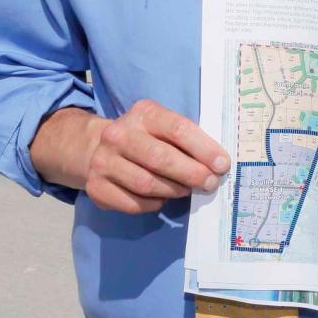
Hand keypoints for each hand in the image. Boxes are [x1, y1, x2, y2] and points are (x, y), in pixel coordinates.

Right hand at [32, 100, 228, 214]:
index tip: (221, 164)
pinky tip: (161, 197)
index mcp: (143, 114)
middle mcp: (118, 134)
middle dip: (191, 173)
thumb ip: (187, 139)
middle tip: (209, 183)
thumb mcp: (163, 126)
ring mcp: (103, 161)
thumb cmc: (146, 138)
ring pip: (146, 183)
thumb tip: (216, 164)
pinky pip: (132, 203)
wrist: (96, 148)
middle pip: (161, 158)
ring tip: (186, 190)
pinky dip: (153, 203)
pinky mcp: (96, 187)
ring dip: (173, 190)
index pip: (177, 129)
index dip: (203, 148)